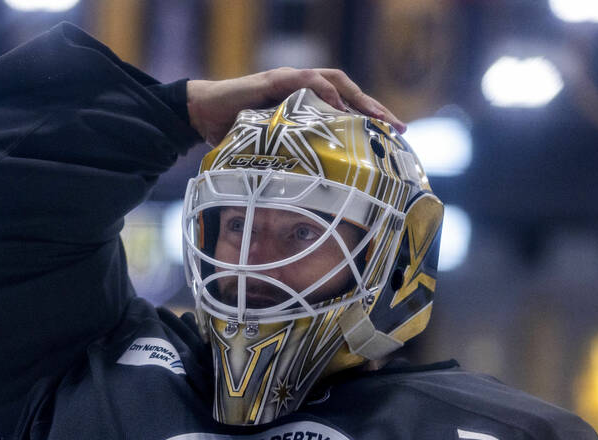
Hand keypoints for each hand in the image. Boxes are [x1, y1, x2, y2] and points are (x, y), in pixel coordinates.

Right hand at [186, 68, 404, 145]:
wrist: (201, 115)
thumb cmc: (232, 136)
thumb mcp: (269, 152)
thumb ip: (289, 163)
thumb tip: (309, 200)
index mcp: (305, 105)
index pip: (346, 107)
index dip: (370, 120)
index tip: (394, 138)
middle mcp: (302, 90)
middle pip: (349, 91)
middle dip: (375, 108)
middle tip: (397, 128)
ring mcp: (289, 81)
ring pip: (335, 80)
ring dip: (358, 98)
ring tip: (375, 118)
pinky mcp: (274, 80)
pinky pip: (306, 81)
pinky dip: (324, 93)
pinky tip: (338, 108)